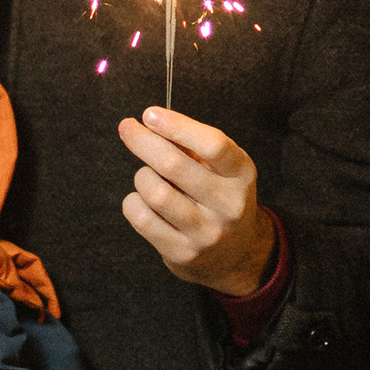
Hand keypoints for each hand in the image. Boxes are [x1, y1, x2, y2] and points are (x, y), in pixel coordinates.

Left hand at [117, 106, 277, 293]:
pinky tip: (141, 200)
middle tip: (128, 128)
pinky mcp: (183, 254)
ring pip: (154, 192)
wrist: (234, 255)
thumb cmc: (218, 197)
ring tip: (147, 176)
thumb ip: (192, 147)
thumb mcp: (221, 169)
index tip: (150, 114)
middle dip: (143, 141)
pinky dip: (133, 202)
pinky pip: (142, 218)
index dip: (177, 126)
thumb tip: (149, 124)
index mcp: (241, 174)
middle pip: (174, 164)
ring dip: (142, 176)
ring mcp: (206, 233)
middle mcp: (229, 204)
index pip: (213, 144)